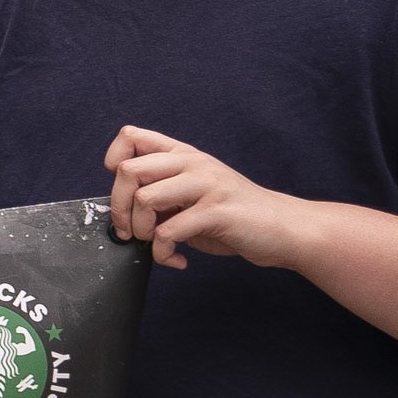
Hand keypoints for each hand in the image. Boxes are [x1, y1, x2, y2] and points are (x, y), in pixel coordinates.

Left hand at [105, 125, 313, 270]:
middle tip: (130, 232)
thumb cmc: (232, 215)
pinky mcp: (217, 211)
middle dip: (118, 208)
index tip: (123, 193)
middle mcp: (193, 163)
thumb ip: (160, 192)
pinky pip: (168, 232)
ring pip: (144, 199)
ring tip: (157, 244)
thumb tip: (120, 211)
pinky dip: (163, 254)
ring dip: (140, 232)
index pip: (130, 136)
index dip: (114, 163)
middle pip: (128, 170)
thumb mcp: (192, 194)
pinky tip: (176, 260)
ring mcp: (207, 184)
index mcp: (183, 154)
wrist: (284, 229)